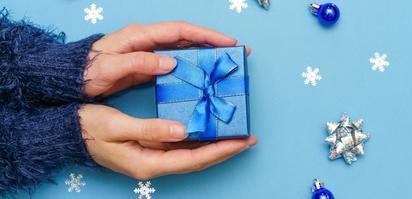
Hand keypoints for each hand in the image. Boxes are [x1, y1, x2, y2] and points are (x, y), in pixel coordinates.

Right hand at [79, 104, 257, 179]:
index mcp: (148, 163)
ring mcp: (153, 157)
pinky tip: (210, 128)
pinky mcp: (151, 148)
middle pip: (199, 160)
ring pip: (192, 154)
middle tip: (249, 138)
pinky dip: (199, 139)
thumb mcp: (116, 126)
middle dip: (225, 150)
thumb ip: (150, 129)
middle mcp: (154, 163)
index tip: (242, 141)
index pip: (193, 159)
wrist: (66, 134)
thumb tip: (182, 131)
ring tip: (236, 133)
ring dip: (215, 145)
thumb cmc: (87, 129)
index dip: (220, 151)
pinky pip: (182, 146)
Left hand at [84, 21, 249, 96]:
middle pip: (188, 37)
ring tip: (226, 63)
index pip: (180, 31)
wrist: (68, 80)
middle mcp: (147, 41)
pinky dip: (192, 65)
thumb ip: (138, 64)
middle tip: (236, 51)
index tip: (227, 42)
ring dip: (206, 54)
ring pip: (184, 49)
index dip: (205, 35)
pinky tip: (203, 75)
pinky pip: (177, 62)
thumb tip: (169, 62)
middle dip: (213, 42)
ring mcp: (148, 53)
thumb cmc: (85, 72)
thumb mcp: (109, 68)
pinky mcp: (147, 65)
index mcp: (140, 36)